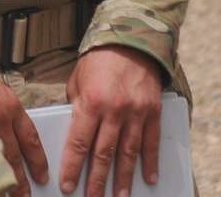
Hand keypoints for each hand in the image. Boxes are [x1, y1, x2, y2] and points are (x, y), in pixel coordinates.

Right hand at [0, 59, 47, 195]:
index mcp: (8, 104)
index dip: (37, 159)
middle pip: (13, 156)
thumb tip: (5, 133)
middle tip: (24, 194)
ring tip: (6, 193)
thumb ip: (0, 109)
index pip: (30, 137)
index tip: (41, 174)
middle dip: (19, 179)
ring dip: (0, 180)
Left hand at [61, 45, 163, 196]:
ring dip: (124, 178)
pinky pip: (151, 141)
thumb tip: (75, 133)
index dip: (73, 167)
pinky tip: (148, 178)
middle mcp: (114, 110)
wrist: (131, 39)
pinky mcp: (153, 111)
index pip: (78, 143)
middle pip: (104, 154)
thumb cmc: (99, 60)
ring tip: (119, 196)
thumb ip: (76, 107)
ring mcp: (136, 112)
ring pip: (128, 153)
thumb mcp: (77, 81)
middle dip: (97, 180)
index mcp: (91, 103)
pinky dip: (151, 162)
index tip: (67, 186)